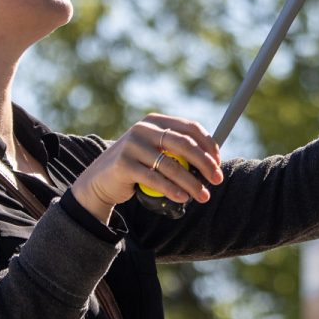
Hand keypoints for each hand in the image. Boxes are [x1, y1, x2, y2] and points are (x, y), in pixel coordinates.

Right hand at [70, 114, 224, 222]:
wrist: (100, 180)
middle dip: (206, 163)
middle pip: (184, 144)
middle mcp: (144, 129)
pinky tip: (183, 197)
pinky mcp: (124, 165)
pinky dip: (172, 189)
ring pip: (171, 165)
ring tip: (203, 196)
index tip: (218, 162)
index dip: (209, 145)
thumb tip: (213, 159)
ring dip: (192, 183)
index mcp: (156, 121)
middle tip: (218, 179)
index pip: (190, 128)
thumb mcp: (155, 150)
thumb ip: (176, 149)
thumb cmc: (136, 165)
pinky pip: (155, 179)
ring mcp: (132, 145)